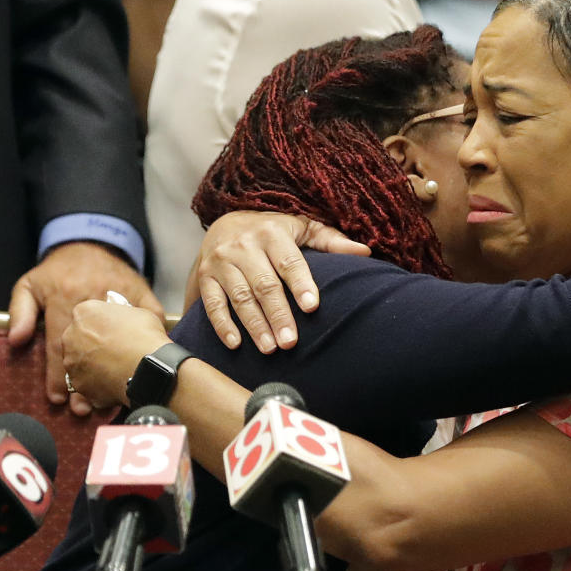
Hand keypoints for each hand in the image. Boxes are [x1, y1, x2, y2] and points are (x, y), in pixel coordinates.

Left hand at [7, 242, 163, 415]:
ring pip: (117, 343)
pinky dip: (143, 348)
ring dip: (111, 373)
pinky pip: (147, 324)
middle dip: (84, 384)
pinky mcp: (143, 297)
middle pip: (88, 351)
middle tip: (82, 408)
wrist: (95, 243)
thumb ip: (20, 312)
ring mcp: (121, 298)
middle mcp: (93, 301)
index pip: (60, 345)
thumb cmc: (61, 269)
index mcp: (66, 299)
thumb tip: (18, 341)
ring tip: (104, 400)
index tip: (57, 398)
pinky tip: (135, 370)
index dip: (58, 376)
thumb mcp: (31, 284)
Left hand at [62, 302, 169, 407]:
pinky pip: (87, 382)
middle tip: (115, 348)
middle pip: (79, 338)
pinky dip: (99, 382)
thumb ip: (120, 314)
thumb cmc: (145, 338)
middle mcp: (71, 335)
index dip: (103, 323)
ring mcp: (72, 361)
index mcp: (84, 312)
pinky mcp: (78, 383)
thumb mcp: (138, 312)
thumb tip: (122, 320)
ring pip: (81, 362)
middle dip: (94, 344)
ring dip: (94, 364)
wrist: (149, 368)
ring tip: (118, 366)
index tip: (114, 329)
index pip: (87, 315)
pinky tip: (116, 379)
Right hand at [195, 211, 369, 352]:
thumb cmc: (275, 229)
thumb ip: (331, 241)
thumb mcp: (303, 227)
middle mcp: (244, 245)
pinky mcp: (205, 277)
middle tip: (291, 341)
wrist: (226, 221)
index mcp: (272, 232)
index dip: (301, 284)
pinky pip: (212, 303)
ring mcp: (221, 262)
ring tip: (269, 348)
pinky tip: (236, 344)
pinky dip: (222, 325)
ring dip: (254, 325)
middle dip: (278, 314)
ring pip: (239, 296)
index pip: (289, 261)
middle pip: (264, 284)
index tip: (312, 307)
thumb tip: (364, 252)